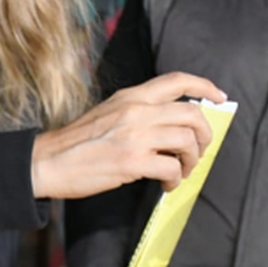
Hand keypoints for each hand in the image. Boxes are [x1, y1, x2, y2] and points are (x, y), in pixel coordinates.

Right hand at [31, 72, 226, 199]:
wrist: (47, 161)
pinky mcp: (132, 161)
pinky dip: (176, 180)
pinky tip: (166, 185)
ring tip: (181, 171)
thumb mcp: (108, 113)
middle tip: (199, 150)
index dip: (205, 87)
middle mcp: (136, 111)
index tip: (220, 97)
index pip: (177, 81)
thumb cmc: (76, 143)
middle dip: (205, 135)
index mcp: (131, 96)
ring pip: (188, 141)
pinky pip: (172, 168)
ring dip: (192, 160)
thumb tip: (171, 126)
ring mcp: (135, 135)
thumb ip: (137, 112)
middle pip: (193, 114)